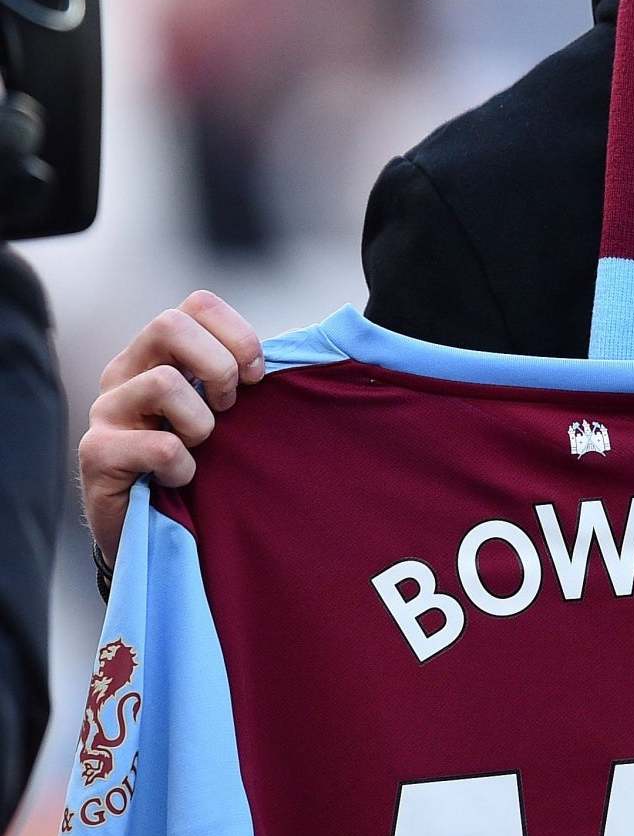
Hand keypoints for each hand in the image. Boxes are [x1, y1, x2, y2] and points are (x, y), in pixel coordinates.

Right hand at [81, 291, 262, 562]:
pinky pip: (158, 446)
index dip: (238, 334)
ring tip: (200, 448)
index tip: (257, 377)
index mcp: (159, 354)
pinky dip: (183, 466)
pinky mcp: (97, 454)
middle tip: (228, 407)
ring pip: (163, 383)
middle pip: (169, 324)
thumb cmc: (203, 463)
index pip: (197, 304)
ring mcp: (106, 411)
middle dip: (218, 366)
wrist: (156, 531)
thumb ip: (252, 374)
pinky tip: (181, 479)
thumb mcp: (229, 411)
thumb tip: (333, 339)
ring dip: (200, 423)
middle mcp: (125, 373)